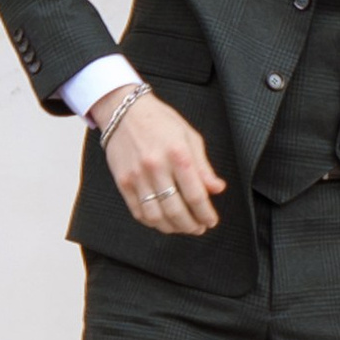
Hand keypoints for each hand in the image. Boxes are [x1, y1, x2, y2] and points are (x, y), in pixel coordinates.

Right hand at [97, 87, 222, 236]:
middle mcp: (156, 167)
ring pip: (156, 216)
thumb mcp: (190, 137)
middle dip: (191, 226)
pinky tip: (162, 221)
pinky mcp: (123, 182)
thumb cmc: (159, 121)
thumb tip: (217, 188)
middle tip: (199, 228)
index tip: (211, 220)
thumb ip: (203, 166)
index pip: (196, 195)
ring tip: (182, 227)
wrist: (124, 111)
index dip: (206, 214)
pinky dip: (152, 222)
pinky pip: (138, 211)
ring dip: (172, 228)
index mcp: (178, 155)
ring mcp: (137, 177)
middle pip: (176, 210)